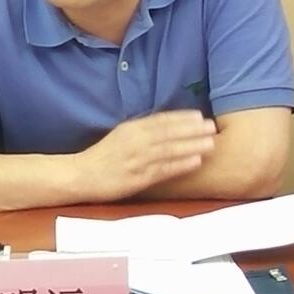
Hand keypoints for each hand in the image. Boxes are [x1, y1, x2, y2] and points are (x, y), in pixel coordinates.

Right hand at [77, 110, 215, 201]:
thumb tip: (165, 127)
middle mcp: (135, 141)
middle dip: (192, 129)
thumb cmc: (102, 156)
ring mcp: (137, 160)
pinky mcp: (138, 178)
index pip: (161, 120)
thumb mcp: (120, 136)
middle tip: (213, 126)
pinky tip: (196, 161)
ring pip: (169, 150)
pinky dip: (181, 164)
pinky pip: (163, 169)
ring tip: (211, 143)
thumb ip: (141, 131)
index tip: (199, 115)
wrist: (81, 175)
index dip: (181, 117)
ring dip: (192, 145)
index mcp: (131, 128)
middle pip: (169, 133)